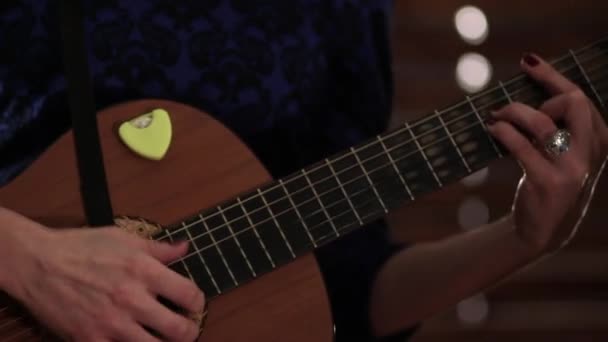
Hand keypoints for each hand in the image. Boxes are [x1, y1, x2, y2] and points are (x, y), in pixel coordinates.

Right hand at [0, 209, 204, 341]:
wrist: (38, 264)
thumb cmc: (82, 247)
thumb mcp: (124, 238)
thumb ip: (159, 248)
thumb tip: (185, 247)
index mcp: (144, 271)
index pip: (189, 295)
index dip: (198, 302)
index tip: (194, 304)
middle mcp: (131, 299)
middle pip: (179, 330)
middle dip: (189, 331)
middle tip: (186, 328)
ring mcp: (111, 323)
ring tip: (163, 337)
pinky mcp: (91, 340)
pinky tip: (132, 340)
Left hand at [488, 53, 607, 252]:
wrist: (541, 229)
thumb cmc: (547, 181)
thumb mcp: (561, 152)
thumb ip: (556, 125)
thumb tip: (530, 88)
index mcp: (599, 140)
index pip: (579, 96)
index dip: (552, 76)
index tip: (527, 62)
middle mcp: (592, 152)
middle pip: (573, 101)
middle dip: (542, 91)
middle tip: (513, 104)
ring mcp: (572, 168)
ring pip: (543, 122)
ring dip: (513, 112)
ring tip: (496, 116)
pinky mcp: (548, 182)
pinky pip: (522, 146)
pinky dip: (503, 132)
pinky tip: (493, 129)